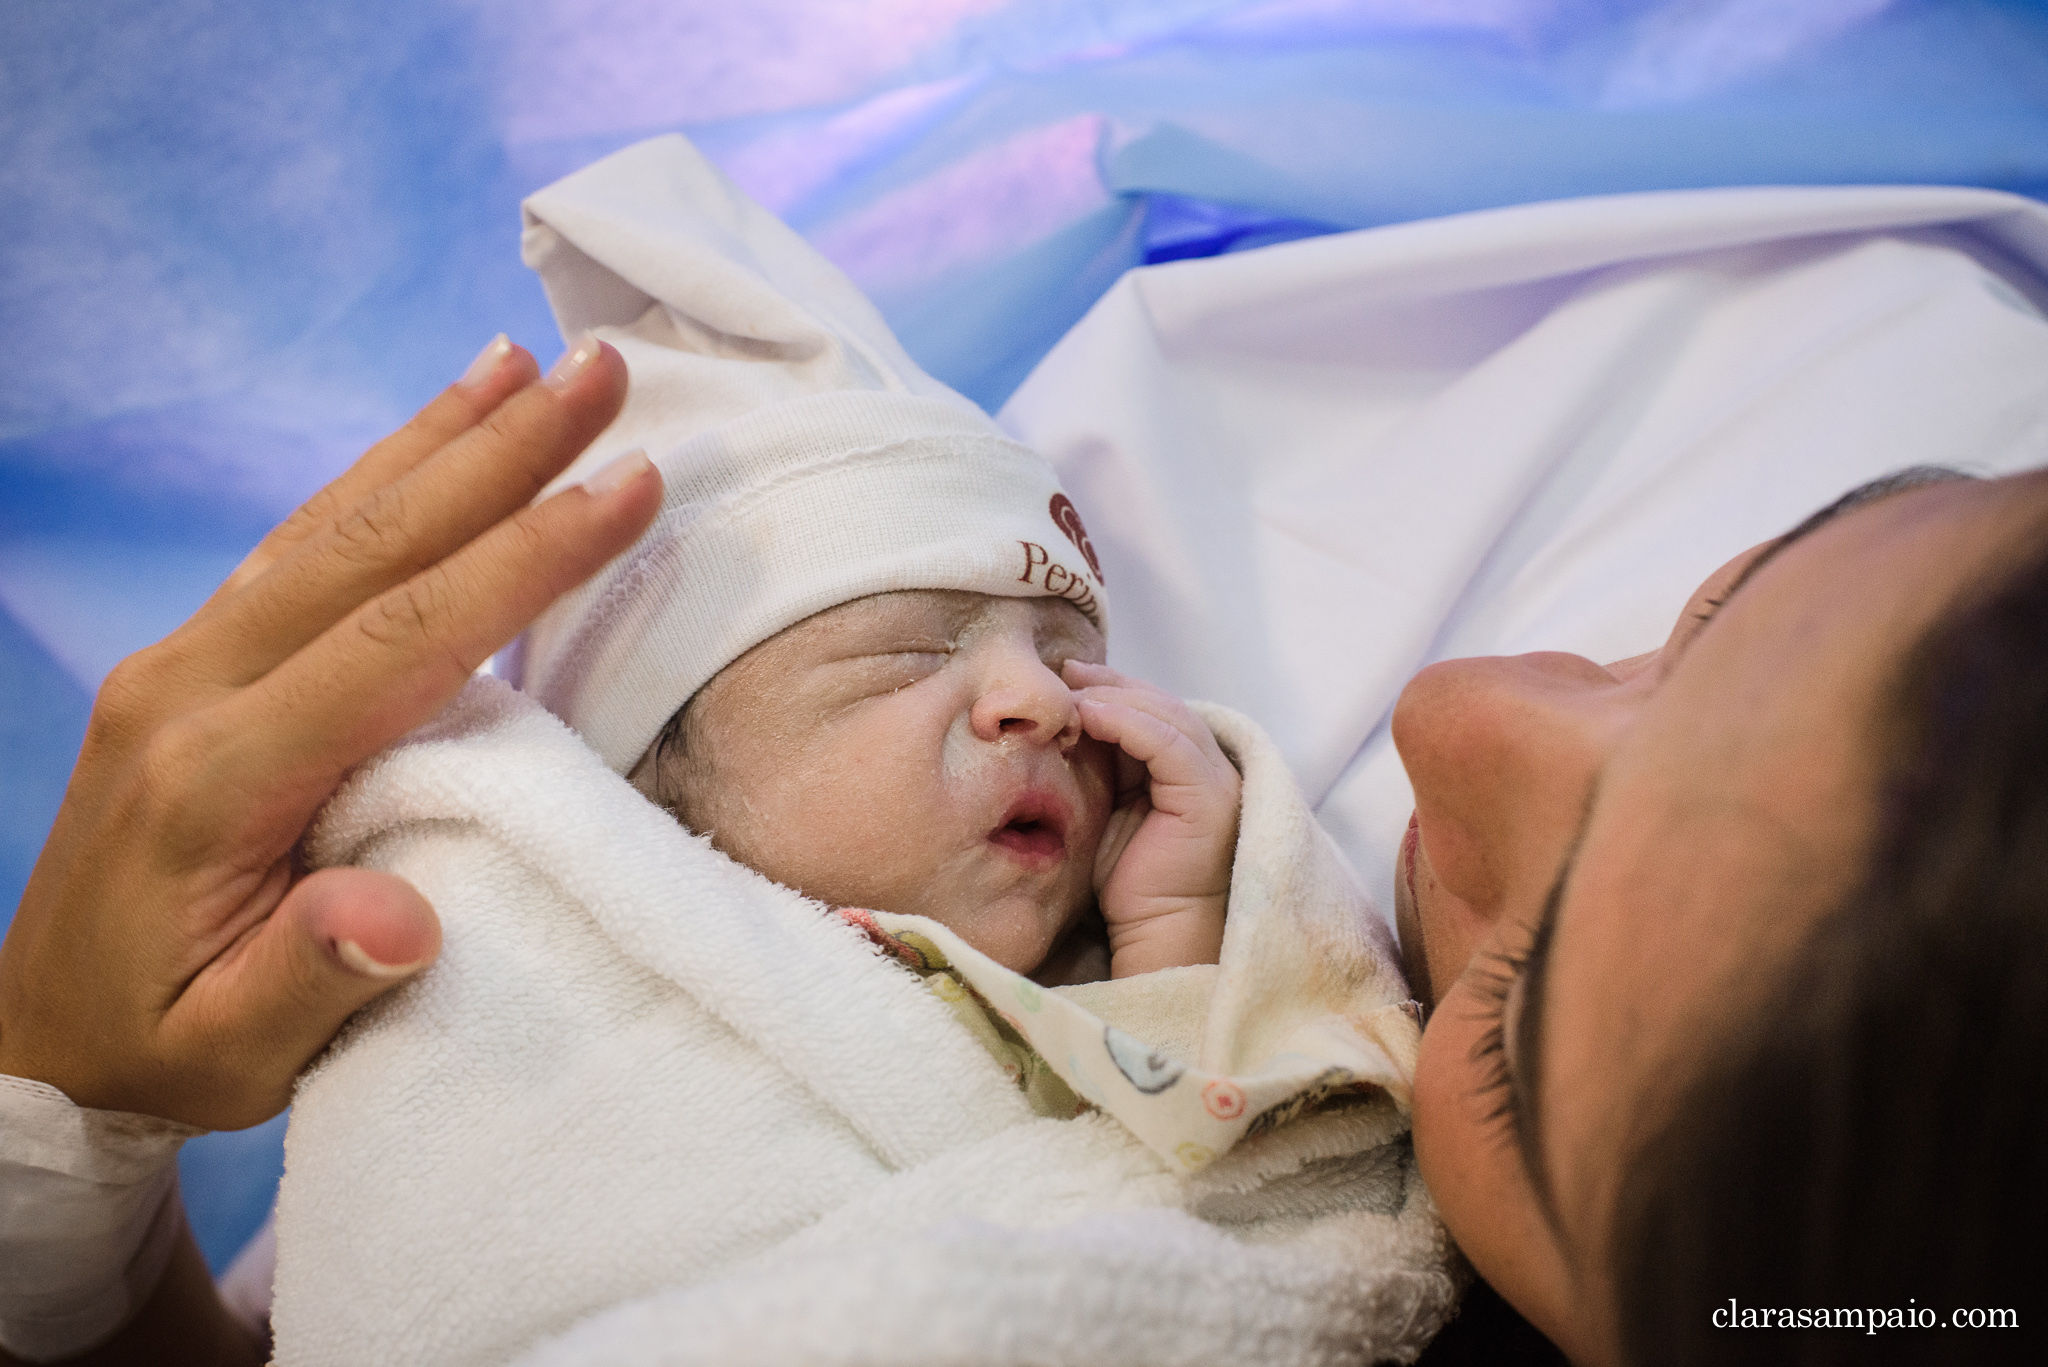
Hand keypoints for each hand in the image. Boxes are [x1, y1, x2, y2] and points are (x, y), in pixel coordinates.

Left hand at [0, 334, 658, 1128]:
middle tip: (603, 372)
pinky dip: (378, 475)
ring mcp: (183, 661)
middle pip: (369, 545)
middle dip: (500, 453)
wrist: (41, 1036)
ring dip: (441, 437)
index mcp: (214, 777)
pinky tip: (433, 431)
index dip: (521, 561)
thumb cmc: (160, 1046)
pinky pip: (300, 544)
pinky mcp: (194, 659)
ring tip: (528, 359)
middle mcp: (189, 688)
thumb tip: (397, 920)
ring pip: (332, 523)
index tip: (625, 487)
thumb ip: (310, 983)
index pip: (398, 641)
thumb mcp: (231, 1055)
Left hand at [1064, 661, 1239, 976]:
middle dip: (1113, 684)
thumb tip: (1074, 719)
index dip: (1116, 688)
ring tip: (1071, 692)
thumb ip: (1109, 765)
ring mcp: (1218, 781)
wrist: (1157, 934)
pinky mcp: (1209, 798)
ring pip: (1168, 717)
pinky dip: (1127, 723)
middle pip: (1165, 706)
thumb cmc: (1131, 883)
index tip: (1070, 677)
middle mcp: (1215, 769)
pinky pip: (1168, 744)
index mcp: (1193, 771)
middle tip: (1066, 674)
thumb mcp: (1113, 808)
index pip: (1157, 712)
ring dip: (1116, 697)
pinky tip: (1090, 715)